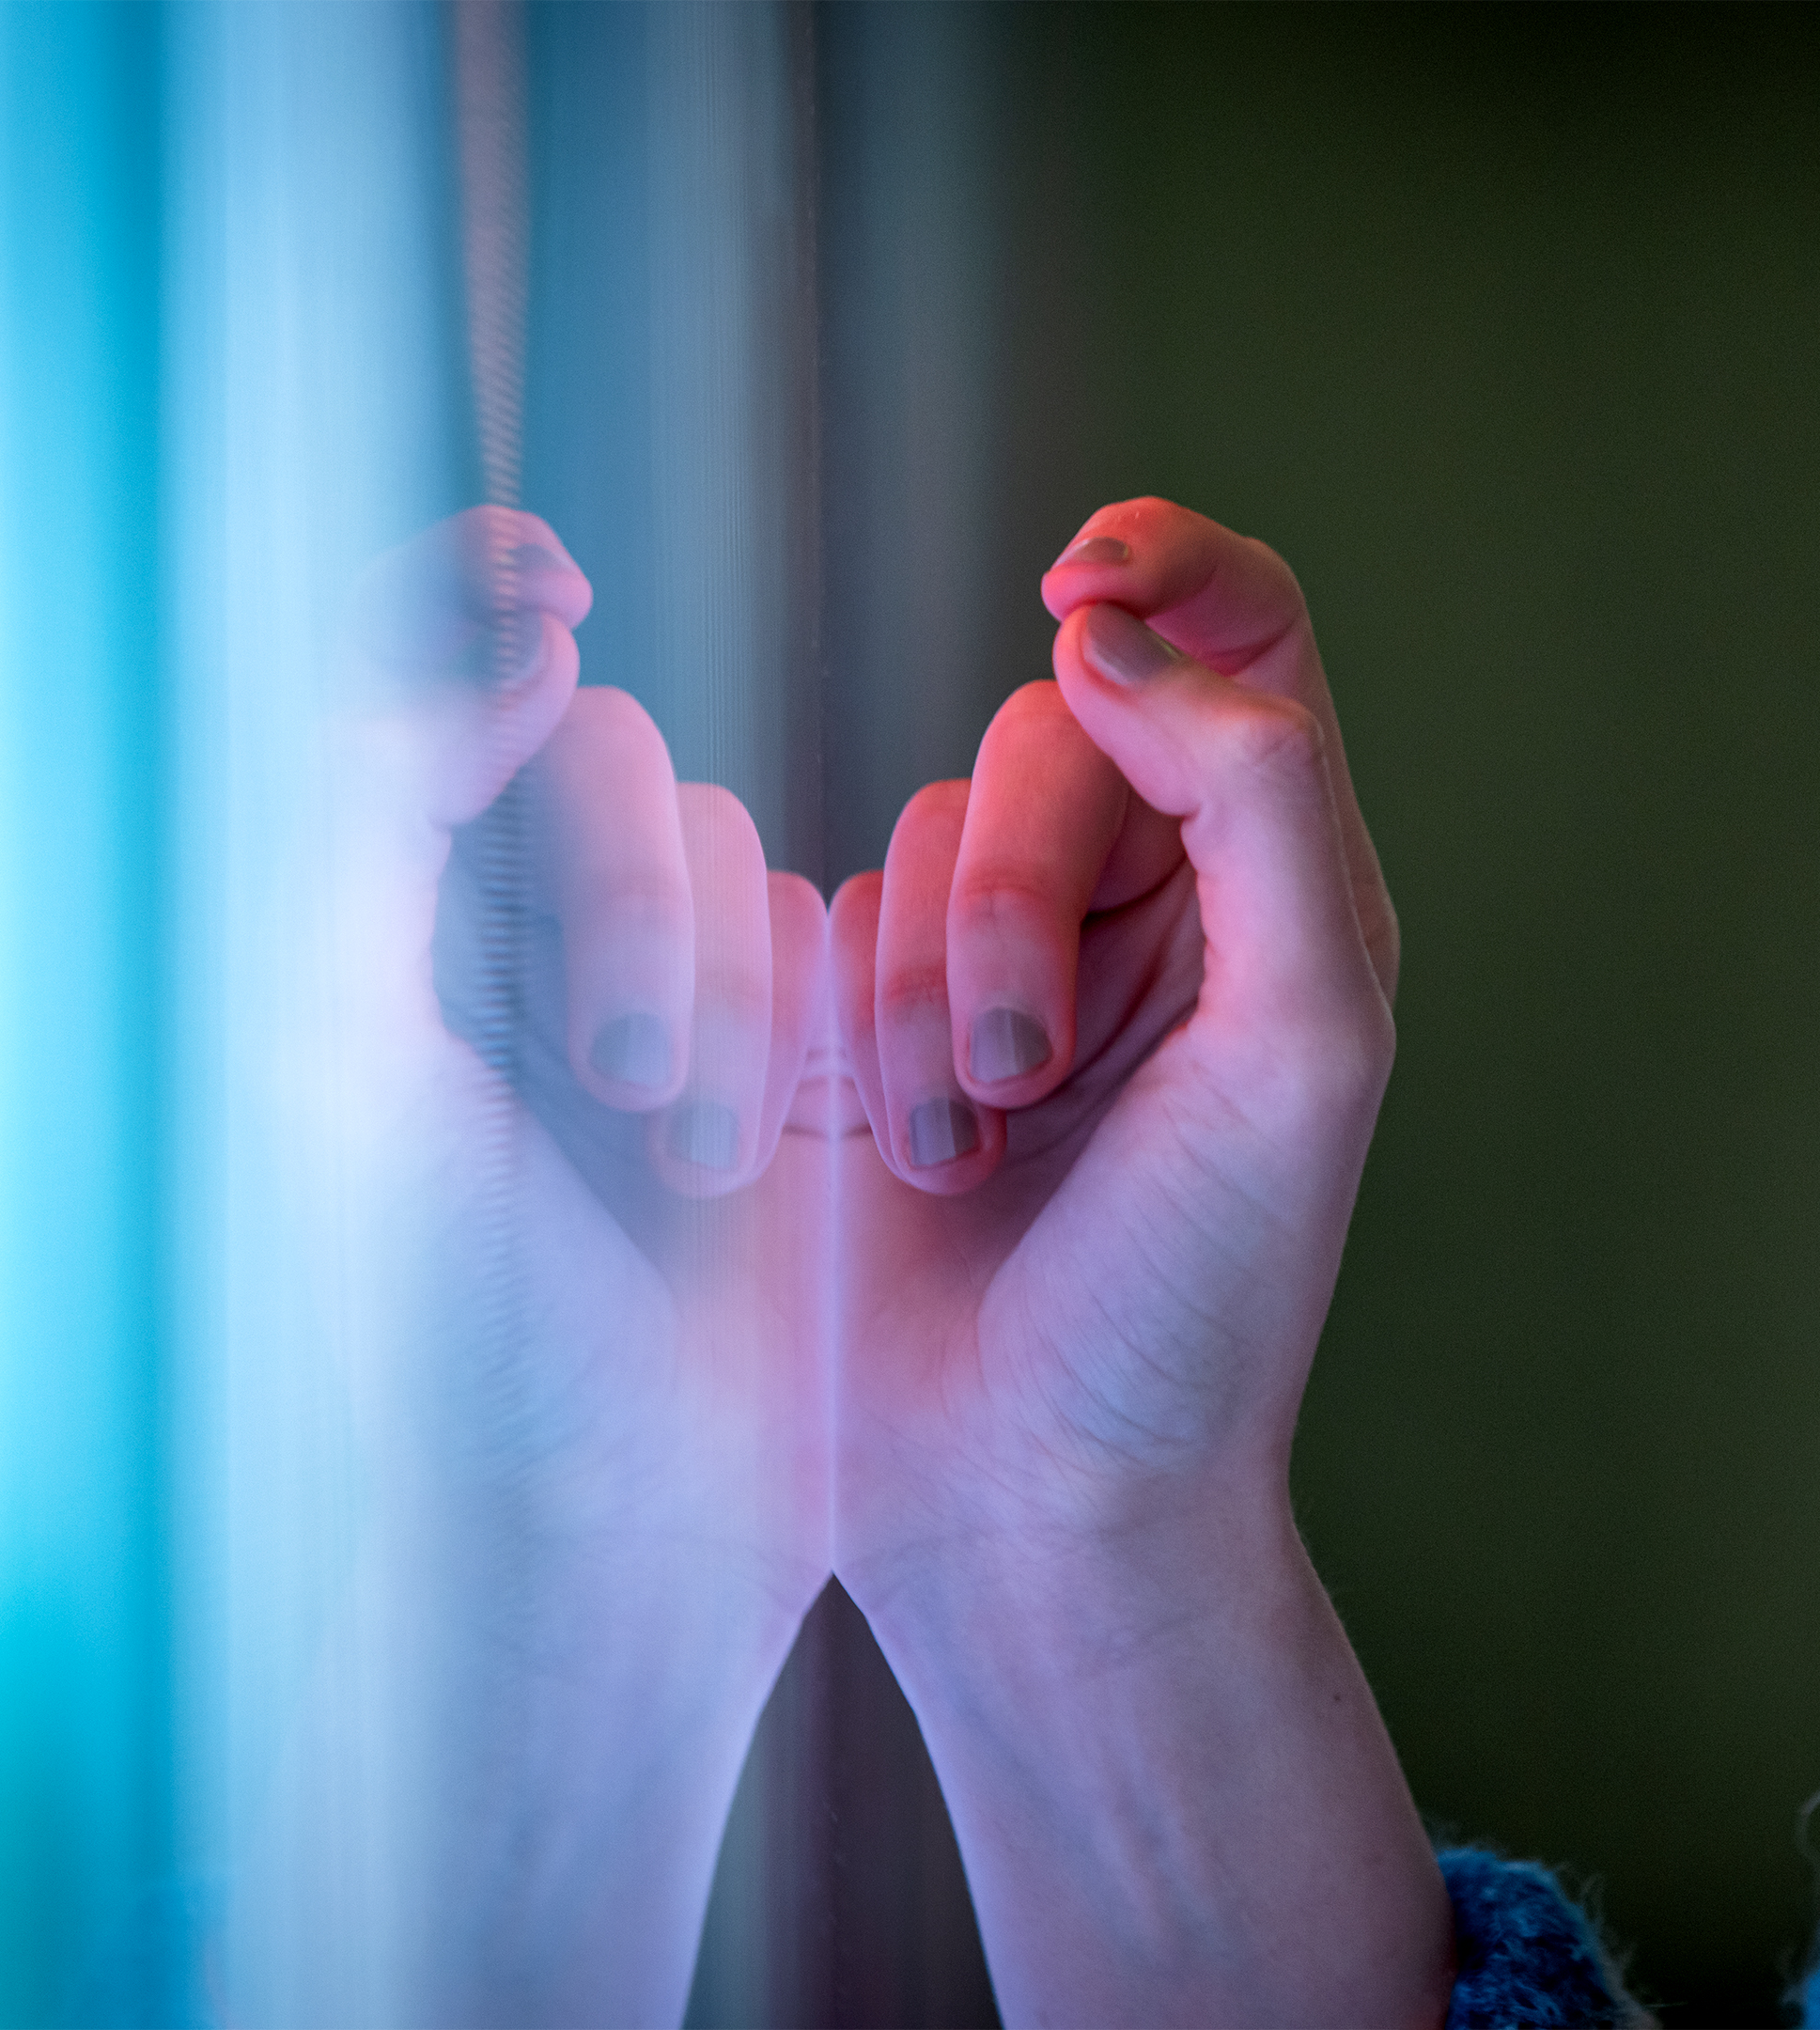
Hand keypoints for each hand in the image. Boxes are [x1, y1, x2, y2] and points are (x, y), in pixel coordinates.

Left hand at [233, 509, 828, 2027]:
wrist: (629, 1522)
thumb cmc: (462, 1325)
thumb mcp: (346, 1064)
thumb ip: (361, 814)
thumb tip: (507, 647)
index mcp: (365, 922)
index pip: (397, 681)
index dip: (462, 594)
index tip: (557, 593)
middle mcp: (500, 933)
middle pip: (598, 760)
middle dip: (638, 903)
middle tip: (626, 1084)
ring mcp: (649, 980)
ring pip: (727, 844)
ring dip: (727, 985)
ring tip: (699, 1161)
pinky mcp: (774, 1042)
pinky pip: (818, 920)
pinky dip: (817, 1003)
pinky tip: (785, 1138)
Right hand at [829, 499, 1450, 2024]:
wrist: (1033, 1491)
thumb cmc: (1195, 1297)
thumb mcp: (1298, 1046)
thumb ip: (1254, 805)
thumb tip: (1113, 642)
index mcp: (1276, 888)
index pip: (1243, 633)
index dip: (1168, 566)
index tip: (1074, 589)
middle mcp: (1143, 902)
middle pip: (1049, 733)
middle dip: (1010, 896)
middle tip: (1023, 1072)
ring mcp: (997, 960)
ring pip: (923, 832)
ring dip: (925, 995)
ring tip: (964, 1152)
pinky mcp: (873, 1024)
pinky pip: (825, 917)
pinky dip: (848, 1031)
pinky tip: (898, 1161)